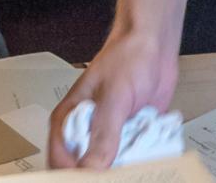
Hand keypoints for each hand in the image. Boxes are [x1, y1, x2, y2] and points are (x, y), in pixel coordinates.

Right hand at [48, 25, 179, 167]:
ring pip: (109, 170)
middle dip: (102, 176)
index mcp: (68, 121)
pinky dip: (139, 164)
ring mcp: (107, 138)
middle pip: (84, 171)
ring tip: (138, 164)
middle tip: (123, 173)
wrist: (154, 46)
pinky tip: (150, 160)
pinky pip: (130, 162)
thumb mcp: (114, 96)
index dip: (75, 176)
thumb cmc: (127, 58)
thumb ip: (102, 134)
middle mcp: (85, 133)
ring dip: (124, 171)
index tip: (98, 179)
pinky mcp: (128, 139)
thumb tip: (91, 170)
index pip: (60, 162)